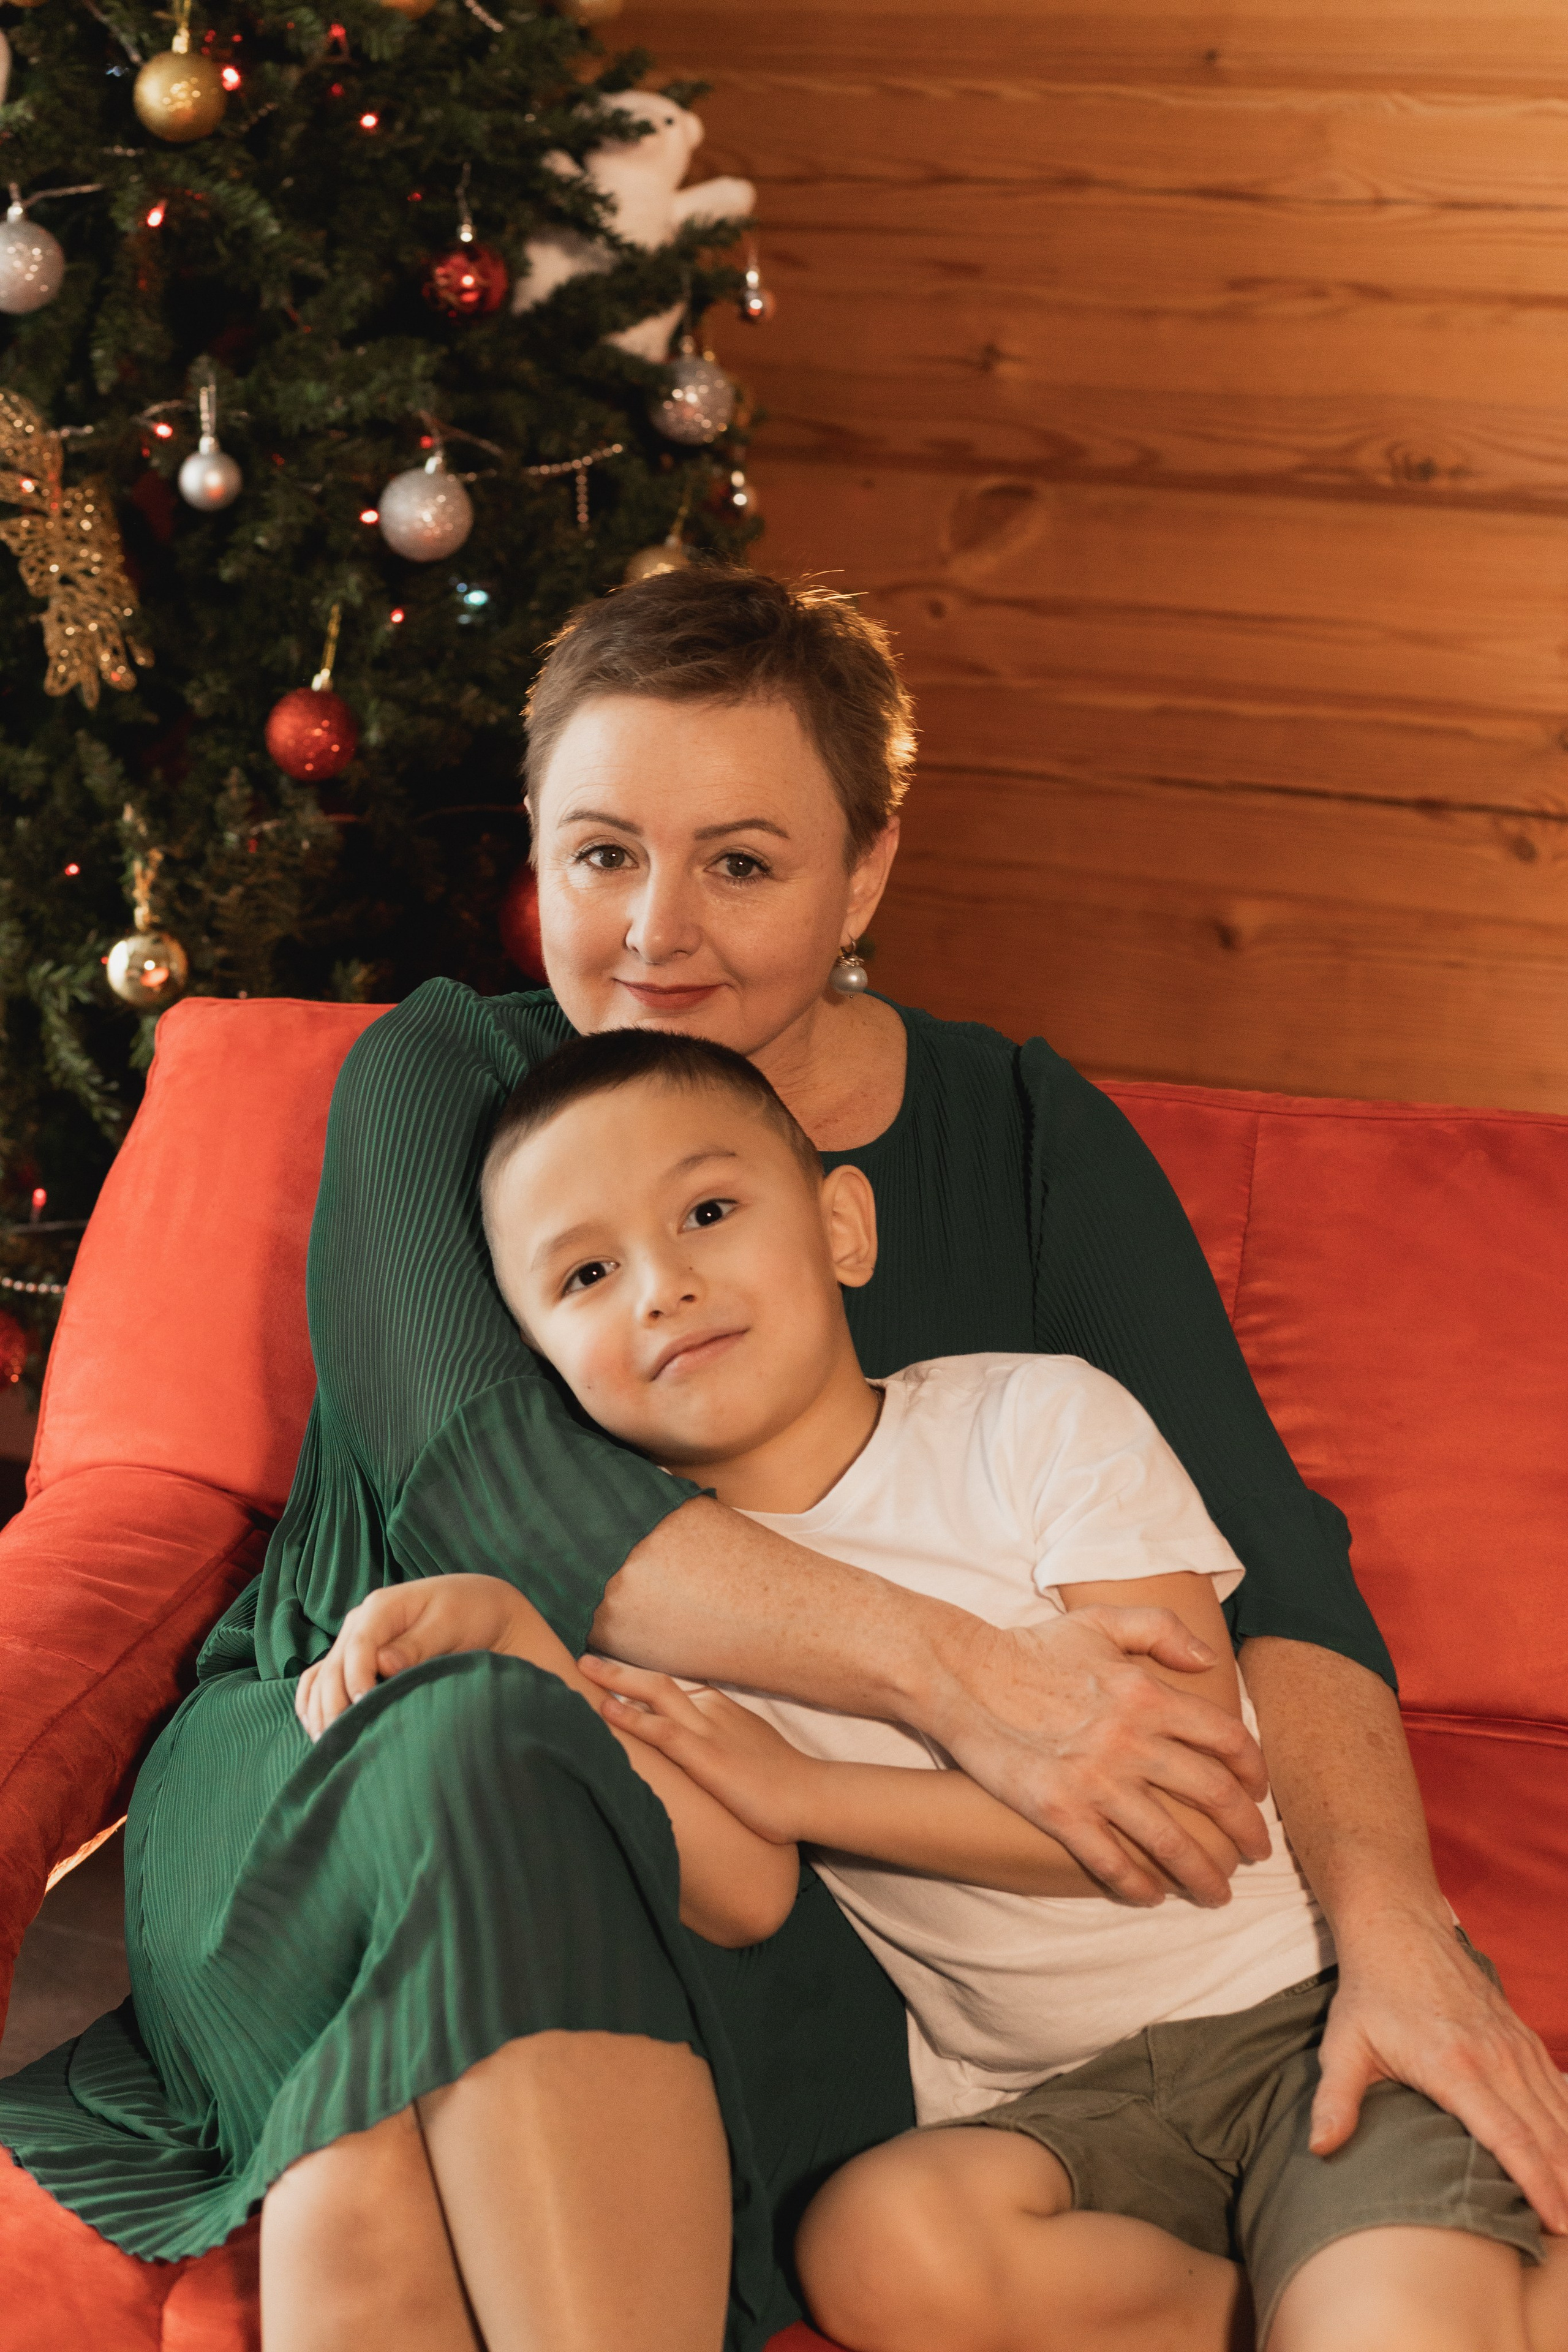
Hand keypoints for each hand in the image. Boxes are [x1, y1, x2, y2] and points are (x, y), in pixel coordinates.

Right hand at [295, 1573, 526, 1740]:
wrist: (482, 1610)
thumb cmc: (472, 1614)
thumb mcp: (450, 1625)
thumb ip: (416, 1646)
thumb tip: (383, 1665)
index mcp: (381, 1607)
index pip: (358, 1647)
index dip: (357, 1681)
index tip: (365, 1710)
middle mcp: (360, 1622)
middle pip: (332, 1668)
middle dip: (334, 1706)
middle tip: (345, 1743)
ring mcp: (354, 1641)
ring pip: (320, 1679)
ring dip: (320, 1712)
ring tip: (330, 1746)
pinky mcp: (354, 1659)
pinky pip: (319, 1680)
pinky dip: (313, 1704)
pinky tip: (319, 1729)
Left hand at [577, 1656, 809, 1843]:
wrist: (811, 1794)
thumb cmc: (782, 1781)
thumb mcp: (748, 1750)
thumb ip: (721, 1743)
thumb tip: (698, 1754)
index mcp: (721, 1709)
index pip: (673, 1688)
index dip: (640, 1681)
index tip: (611, 1676)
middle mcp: (712, 1710)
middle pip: (658, 1681)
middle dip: (619, 1670)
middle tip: (585, 1660)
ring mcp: (709, 1730)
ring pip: (655, 1693)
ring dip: (616, 1679)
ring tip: (583, 1670)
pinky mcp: (706, 1757)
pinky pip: (662, 1730)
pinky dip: (632, 1717)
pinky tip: (605, 1710)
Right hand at [927, 1604, 1270, 1908]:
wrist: (964, 1677)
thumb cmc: (1035, 1649)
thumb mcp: (1102, 1621)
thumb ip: (1162, 1629)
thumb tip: (1210, 1660)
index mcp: (1147, 1693)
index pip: (1226, 1738)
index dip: (1254, 1770)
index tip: (1259, 1791)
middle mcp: (1131, 1740)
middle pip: (1213, 1795)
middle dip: (1245, 1830)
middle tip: (1256, 1852)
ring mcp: (1096, 1781)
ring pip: (1171, 1841)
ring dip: (1204, 1873)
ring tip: (1218, 1892)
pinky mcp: (1061, 1813)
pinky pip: (1113, 1861)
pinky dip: (1139, 1885)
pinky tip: (1153, 1894)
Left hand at [1311, 1908, 1567, 2232]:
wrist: (1398, 1928)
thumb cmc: (1369, 1992)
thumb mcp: (1343, 2045)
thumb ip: (1335, 2100)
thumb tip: (1319, 2148)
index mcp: (1454, 2066)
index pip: (1509, 2137)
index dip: (1537, 2184)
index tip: (1556, 2224)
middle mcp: (1496, 2057)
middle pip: (1547, 2134)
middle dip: (1565, 2186)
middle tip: (1567, 2229)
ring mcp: (1514, 2045)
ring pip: (1560, 2112)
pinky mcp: (1522, 2036)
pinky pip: (1559, 2087)